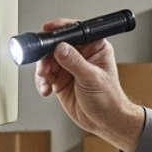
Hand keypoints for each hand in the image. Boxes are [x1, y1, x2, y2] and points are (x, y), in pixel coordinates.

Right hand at [31, 19, 144, 151]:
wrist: (105, 122)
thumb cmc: (109, 99)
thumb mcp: (92, 78)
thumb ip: (74, 62)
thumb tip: (60, 48)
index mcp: (94, 48)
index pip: (76, 31)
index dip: (60, 29)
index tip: (48, 29)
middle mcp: (81, 55)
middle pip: (56, 46)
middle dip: (46, 55)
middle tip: (44, 67)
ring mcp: (69, 68)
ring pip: (48, 60)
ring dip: (43, 70)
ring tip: (46, 81)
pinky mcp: (61, 80)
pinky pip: (45, 75)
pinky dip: (42, 81)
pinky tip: (46, 89)